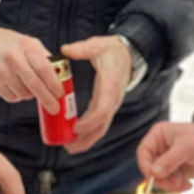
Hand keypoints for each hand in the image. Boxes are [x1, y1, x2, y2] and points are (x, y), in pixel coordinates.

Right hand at [0, 25, 63, 112]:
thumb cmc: (5, 43)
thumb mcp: (26, 41)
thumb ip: (42, 56)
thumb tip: (58, 73)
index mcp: (25, 46)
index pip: (44, 68)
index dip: (54, 84)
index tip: (60, 93)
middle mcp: (13, 58)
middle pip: (35, 84)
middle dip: (47, 99)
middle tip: (54, 107)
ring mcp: (1, 70)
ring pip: (23, 94)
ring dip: (30, 95)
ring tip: (27, 87)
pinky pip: (11, 97)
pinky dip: (17, 96)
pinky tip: (15, 87)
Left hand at [59, 35, 130, 154]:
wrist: (129, 55)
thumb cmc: (112, 51)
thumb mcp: (98, 45)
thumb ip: (82, 48)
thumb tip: (64, 50)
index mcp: (110, 86)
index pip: (103, 110)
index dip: (90, 122)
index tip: (75, 128)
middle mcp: (113, 99)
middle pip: (102, 125)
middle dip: (87, 139)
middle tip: (69, 148)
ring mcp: (111, 104)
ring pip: (101, 128)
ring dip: (87, 140)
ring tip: (70, 148)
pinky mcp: (107, 105)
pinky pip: (99, 123)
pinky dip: (88, 133)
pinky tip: (75, 138)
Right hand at [137, 121, 193, 190]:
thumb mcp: (187, 147)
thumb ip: (170, 160)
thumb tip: (154, 173)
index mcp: (158, 136)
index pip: (143, 152)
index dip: (146, 166)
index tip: (154, 177)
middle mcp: (159, 148)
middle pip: (149, 168)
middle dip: (161, 179)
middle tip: (174, 184)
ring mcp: (167, 161)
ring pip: (159, 179)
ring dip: (170, 185)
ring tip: (184, 183)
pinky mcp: (175, 171)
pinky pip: (169, 183)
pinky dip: (176, 187)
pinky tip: (188, 184)